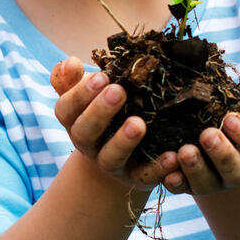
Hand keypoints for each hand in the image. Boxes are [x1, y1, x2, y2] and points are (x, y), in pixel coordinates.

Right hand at [51, 57, 178, 191]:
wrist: (120, 157)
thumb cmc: (105, 114)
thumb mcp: (89, 96)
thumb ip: (74, 80)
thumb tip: (69, 62)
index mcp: (74, 121)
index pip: (66, 109)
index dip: (80, 94)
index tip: (101, 76)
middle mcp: (88, 145)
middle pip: (85, 133)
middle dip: (100, 112)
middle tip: (119, 91)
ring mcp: (111, 164)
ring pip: (111, 157)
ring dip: (123, 141)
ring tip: (138, 124)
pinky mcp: (135, 177)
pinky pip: (146, 175)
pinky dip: (158, 168)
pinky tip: (172, 155)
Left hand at [165, 88, 239, 194]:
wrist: (207, 119)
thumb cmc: (238, 109)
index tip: (231, 118)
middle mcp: (237, 172)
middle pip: (235, 170)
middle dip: (222, 154)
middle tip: (208, 134)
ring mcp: (212, 180)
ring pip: (207, 183)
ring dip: (196, 168)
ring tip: (186, 151)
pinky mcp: (187, 184)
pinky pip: (181, 188)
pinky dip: (174, 181)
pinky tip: (166, 169)